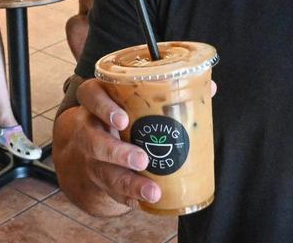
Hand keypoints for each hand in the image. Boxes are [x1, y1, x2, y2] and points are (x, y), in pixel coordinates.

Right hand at [53, 79, 160, 214]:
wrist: (85, 148)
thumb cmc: (119, 114)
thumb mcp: (127, 98)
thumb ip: (161, 93)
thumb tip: (208, 89)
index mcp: (95, 102)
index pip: (90, 96)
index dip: (103, 107)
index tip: (123, 120)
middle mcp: (87, 129)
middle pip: (93, 140)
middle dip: (116, 152)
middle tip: (142, 159)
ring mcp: (90, 158)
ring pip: (102, 172)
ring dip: (128, 183)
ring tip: (152, 191)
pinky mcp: (99, 181)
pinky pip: (111, 192)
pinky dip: (129, 198)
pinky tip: (146, 202)